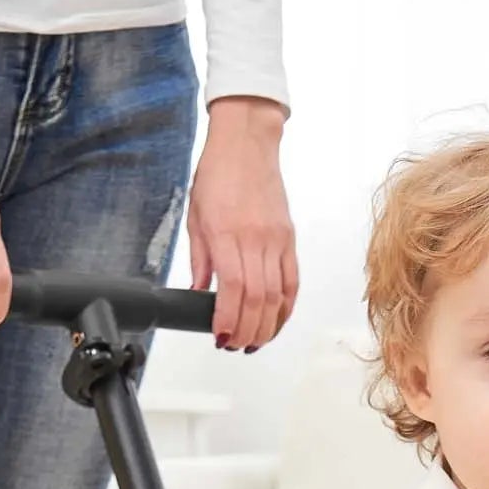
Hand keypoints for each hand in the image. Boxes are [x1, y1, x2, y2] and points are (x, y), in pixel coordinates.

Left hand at [188, 97, 296, 350]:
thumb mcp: (196, 217)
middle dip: (247, 331)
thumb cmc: (218, 174)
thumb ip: (200, 259)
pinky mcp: (289, 239)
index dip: (229, 319)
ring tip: (254, 341)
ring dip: (267, 326)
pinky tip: (276, 321)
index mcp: (226, 233)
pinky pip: (292, 282)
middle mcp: (255, 239)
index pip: (233, 288)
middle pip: (258, 299)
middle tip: (236, 345)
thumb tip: (200, 292)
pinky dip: (285, 307)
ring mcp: (275, 240)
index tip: (221, 336)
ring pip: (277, 296)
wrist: (247, 143)